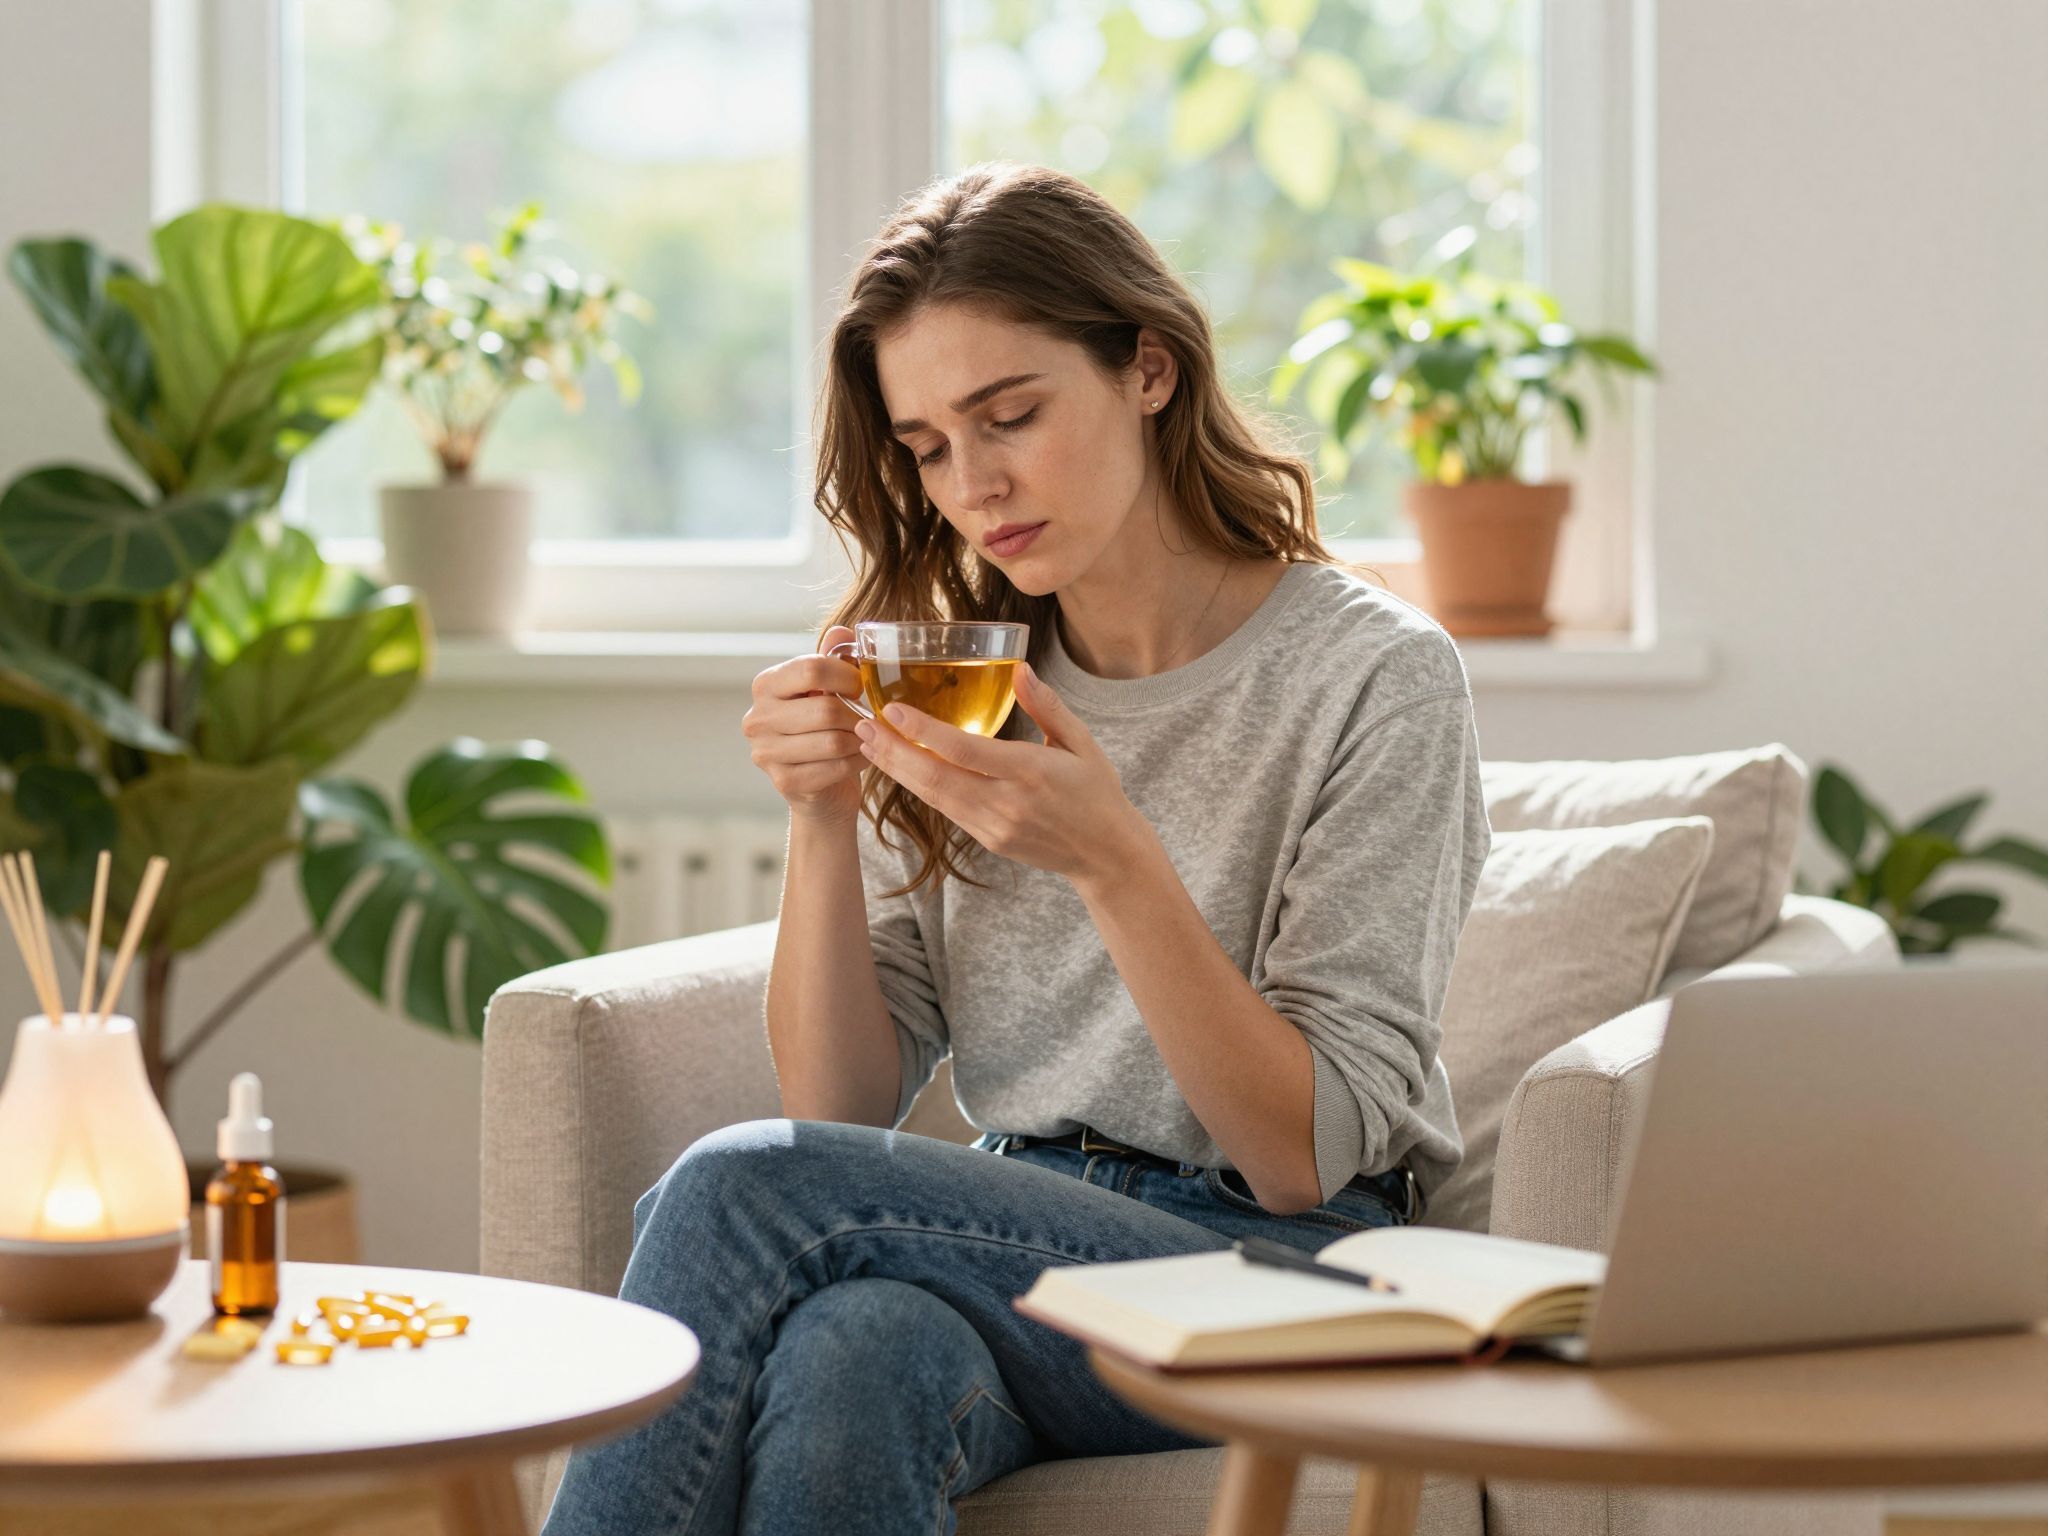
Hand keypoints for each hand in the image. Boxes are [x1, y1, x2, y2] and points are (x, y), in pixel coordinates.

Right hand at [743, 625, 866, 823]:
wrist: (820, 786)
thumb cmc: (825, 728)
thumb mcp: (827, 689)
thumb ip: (834, 658)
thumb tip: (842, 632)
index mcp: (766, 685)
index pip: (811, 668)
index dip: (847, 676)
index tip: (861, 686)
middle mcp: (757, 718)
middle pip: (826, 709)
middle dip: (858, 715)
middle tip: (870, 718)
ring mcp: (766, 753)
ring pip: (833, 741)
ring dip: (861, 740)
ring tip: (868, 737)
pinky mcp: (785, 782)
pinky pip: (835, 768)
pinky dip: (858, 761)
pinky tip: (861, 757)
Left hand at [852, 661, 1142, 884]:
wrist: (1106, 854)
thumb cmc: (1097, 791)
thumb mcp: (1082, 743)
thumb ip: (1049, 706)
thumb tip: (1020, 669)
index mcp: (1030, 772)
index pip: (964, 750)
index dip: (923, 732)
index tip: (892, 711)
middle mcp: (1006, 803)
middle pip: (935, 778)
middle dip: (893, 752)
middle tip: (861, 726)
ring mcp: (994, 826)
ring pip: (933, 796)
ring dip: (896, 770)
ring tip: (868, 743)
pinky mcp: (987, 840)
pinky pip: (946, 809)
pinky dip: (918, 786)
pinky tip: (900, 767)